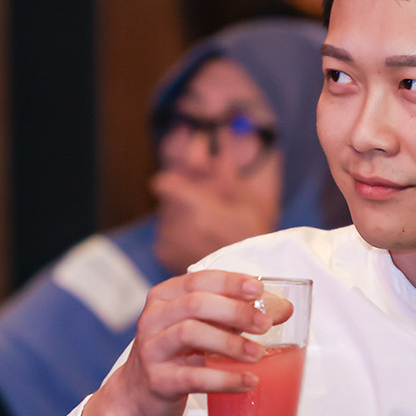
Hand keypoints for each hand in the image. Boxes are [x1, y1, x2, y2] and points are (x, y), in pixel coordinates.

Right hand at [76, 271, 290, 415]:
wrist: (136, 400)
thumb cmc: (176, 358)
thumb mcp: (201, 330)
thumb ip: (235, 317)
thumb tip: (283, 310)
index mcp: (164, 298)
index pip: (199, 280)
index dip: (230, 282)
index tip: (259, 290)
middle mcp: (153, 319)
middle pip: (196, 304)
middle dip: (235, 311)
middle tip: (265, 325)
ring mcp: (152, 350)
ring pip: (190, 333)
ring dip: (230, 342)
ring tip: (258, 354)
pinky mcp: (157, 381)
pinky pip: (194, 377)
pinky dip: (225, 379)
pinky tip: (248, 382)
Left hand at [151, 167, 279, 273]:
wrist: (246, 281)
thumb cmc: (251, 237)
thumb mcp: (245, 200)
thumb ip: (225, 168)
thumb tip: (221, 133)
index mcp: (197, 207)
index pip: (164, 183)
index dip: (174, 181)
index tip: (186, 184)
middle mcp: (178, 224)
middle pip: (168, 198)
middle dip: (183, 198)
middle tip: (205, 207)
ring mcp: (168, 241)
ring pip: (166, 215)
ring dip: (180, 216)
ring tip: (204, 227)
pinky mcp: (164, 254)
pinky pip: (163, 233)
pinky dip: (176, 234)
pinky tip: (197, 241)